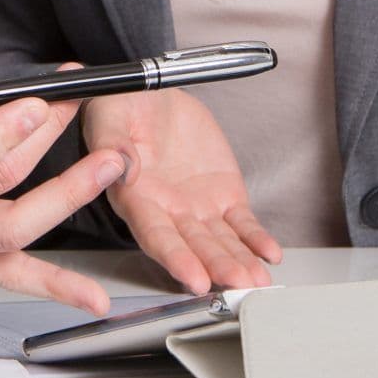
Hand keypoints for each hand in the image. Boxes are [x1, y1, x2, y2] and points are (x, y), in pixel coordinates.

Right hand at [81, 89, 279, 294]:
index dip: (174, 257)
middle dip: (216, 266)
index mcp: (134, 197)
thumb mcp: (108, 114)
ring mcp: (197, 207)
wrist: (155, 95)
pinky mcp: (223, 194)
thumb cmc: (122, 107)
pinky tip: (269, 253)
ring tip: (257, 277)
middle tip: (236, 282)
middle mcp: (166, 210)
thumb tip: (122, 165)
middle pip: (193, 246)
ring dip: (239, 260)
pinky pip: (242, 223)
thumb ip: (111, 141)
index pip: (155, 234)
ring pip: (221, 241)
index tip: (192, 276)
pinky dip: (256, 238)